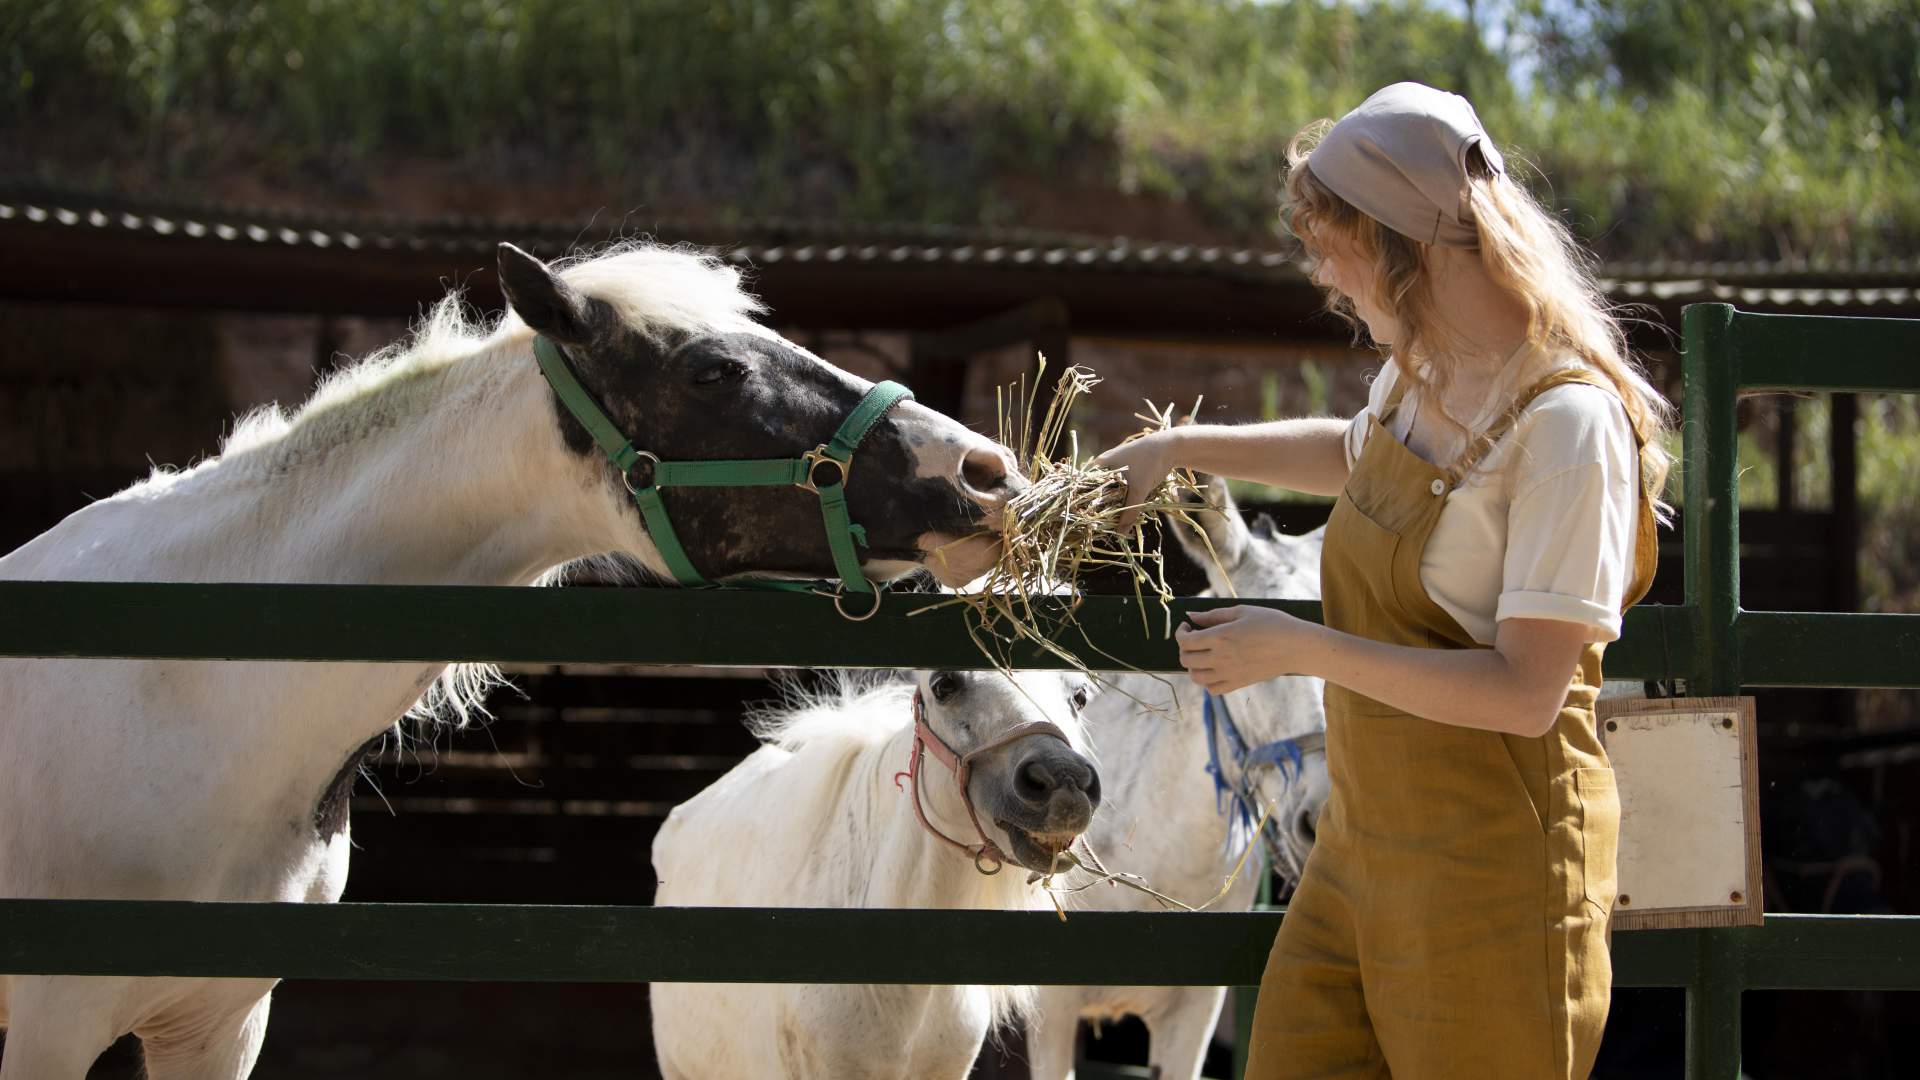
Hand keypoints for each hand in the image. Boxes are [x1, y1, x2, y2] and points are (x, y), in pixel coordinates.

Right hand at [1093, 430, 1179, 528]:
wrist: (1171, 446)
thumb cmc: (1149, 463)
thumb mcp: (1138, 491)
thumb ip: (1129, 514)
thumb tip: (1120, 534)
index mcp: (1100, 465)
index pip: (1088, 490)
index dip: (1090, 507)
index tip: (1096, 523)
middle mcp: (1105, 465)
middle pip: (1101, 492)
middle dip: (1108, 508)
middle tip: (1113, 523)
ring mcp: (1117, 466)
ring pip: (1114, 490)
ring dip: (1120, 503)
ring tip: (1123, 516)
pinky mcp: (1130, 469)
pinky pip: (1124, 486)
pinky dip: (1128, 496)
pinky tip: (1134, 504)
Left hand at [1175, 605, 1314, 693]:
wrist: (1296, 646)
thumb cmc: (1271, 623)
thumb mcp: (1242, 612)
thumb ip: (1213, 615)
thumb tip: (1191, 616)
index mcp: (1220, 637)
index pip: (1185, 641)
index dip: (1180, 633)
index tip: (1188, 627)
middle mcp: (1221, 657)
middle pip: (1186, 659)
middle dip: (1184, 648)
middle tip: (1195, 639)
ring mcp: (1229, 673)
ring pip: (1196, 677)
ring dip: (1193, 665)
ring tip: (1203, 655)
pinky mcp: (1239, 683)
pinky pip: (1213, 690)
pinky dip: (1207, 681)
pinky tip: (1215, 669)